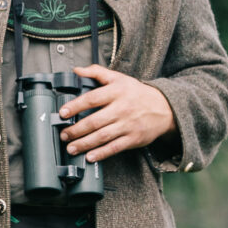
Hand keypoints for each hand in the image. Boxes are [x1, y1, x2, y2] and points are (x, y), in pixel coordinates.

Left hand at [59, 64, 176, 161]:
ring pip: (103, 136)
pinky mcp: (134, 138)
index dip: (76, 106)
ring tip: (71, 147)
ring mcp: (128, 125)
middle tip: (64, 134)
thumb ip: (97, 72)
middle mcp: (122, 108)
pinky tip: (90, 156)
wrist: (165, 108)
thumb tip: (76, 70)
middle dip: (76, 130)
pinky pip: (115, 147)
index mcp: (117, 91)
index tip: (63, 113)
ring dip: (84, 143)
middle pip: (95, 121)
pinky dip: (101, 153)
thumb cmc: (137, 93)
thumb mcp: (119, 78)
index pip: (93, 98)